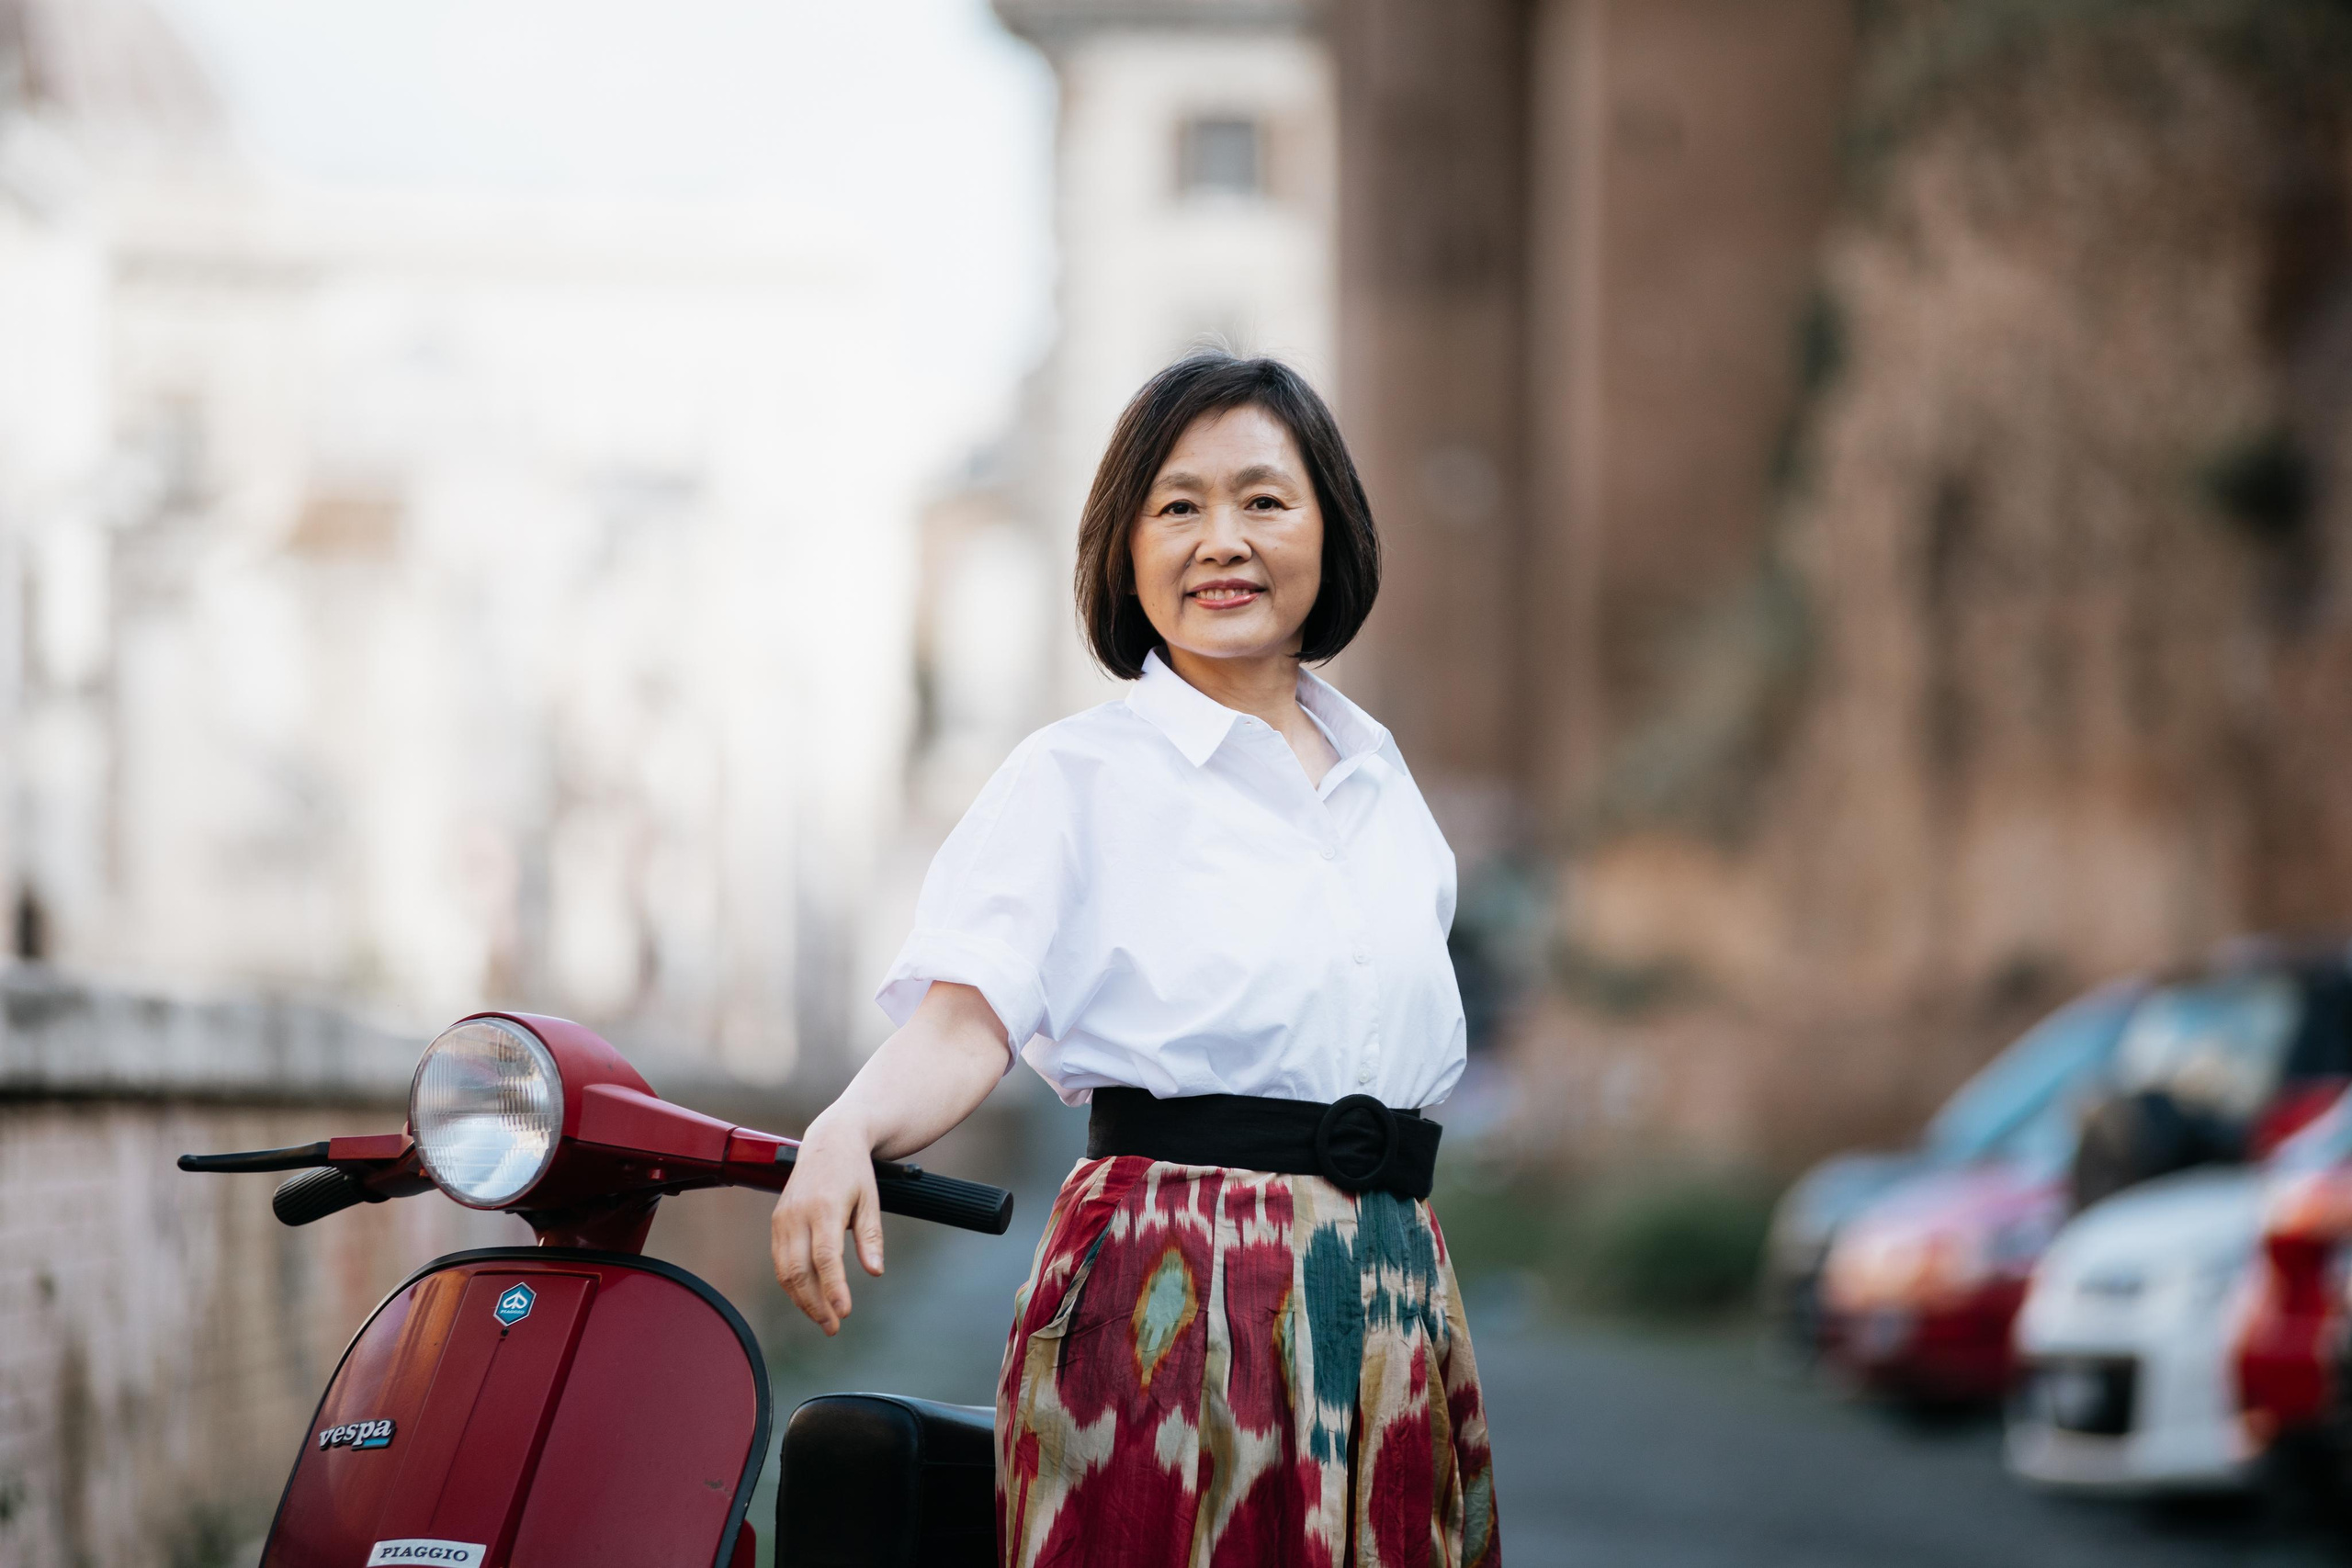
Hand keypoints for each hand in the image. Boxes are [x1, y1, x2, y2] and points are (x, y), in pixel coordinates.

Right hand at [769, 1109, 884, 1334]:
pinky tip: (808, 1297)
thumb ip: (871, 1237)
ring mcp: (783, 1218)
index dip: (833, 1288)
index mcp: (824, 1206)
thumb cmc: (855, 1170)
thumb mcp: (871, 1199)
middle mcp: (797, 1214)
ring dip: (802, 1299)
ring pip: (785, 1271)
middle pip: (799, 1271)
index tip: (844, 1312)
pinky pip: (780, 1261)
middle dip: (815, 1304)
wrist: (829, 1139)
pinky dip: (792, 1284)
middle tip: (833, 1326)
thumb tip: (874, 1272)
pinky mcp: (776, 1221)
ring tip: (823, 1318)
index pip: (825, 1257)